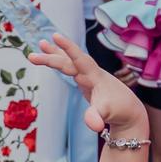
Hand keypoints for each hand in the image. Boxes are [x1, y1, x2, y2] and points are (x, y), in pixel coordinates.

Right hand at [28, 32, 142, 140]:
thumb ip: (97, 117)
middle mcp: (90, 73)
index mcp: (95, 77)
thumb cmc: (119, 111)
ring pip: (68, 62)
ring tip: (40, 43)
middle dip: (51, 58)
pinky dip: (60, 61)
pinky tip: (52, 57)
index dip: (68, 48)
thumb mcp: (107, 114)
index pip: (80, 58)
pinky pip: (70, 67)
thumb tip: (93, 125)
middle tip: (32, 56)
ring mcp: (88, 76)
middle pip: (68, 62)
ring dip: (54, 54)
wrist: (129, 111)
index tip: (56, 36)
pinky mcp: (85, 81)